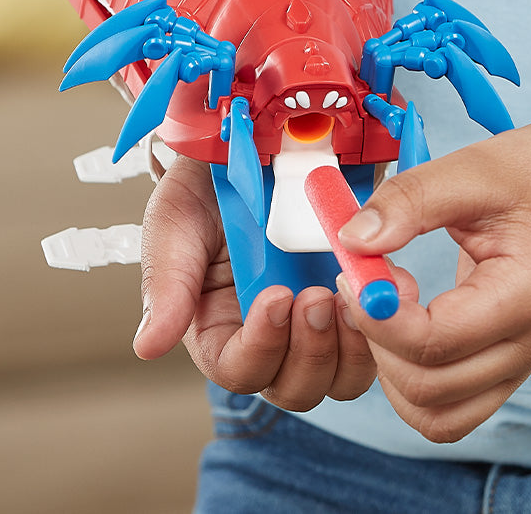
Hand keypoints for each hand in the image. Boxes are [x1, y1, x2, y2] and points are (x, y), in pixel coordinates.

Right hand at [132, 155, 376, 409]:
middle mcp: (270, 334)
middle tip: (318, 296)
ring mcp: (315, 317)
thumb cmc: (205, 187)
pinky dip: (382, 317)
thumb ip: (166, 284)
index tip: (277, 297)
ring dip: (349, 344)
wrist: (254, 145)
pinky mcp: (352, 294)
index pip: (238, 369)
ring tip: (348, 291)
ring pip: (340, 374)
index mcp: (218, 327)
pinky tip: (380, 281)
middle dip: (311, 350)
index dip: (261, 346)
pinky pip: (378, 334)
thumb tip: (148, 347)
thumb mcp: (176, 224)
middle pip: (294, 385)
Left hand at [335, 101, 530, 442]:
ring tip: (391, 304)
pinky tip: (405, 324)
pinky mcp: (500, 368)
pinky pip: (445, 409)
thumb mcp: (468, 170)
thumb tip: (352, 239)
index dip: (379, 314)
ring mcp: (515, 365)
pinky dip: (408, 380)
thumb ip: (408, 202)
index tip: (357, 271)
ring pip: (433, 414)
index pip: (435, 342)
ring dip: (390, 367)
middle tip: (370, 280)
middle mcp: (525, 346)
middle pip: (427, 388)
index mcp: (524, 296)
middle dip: (379, 338)